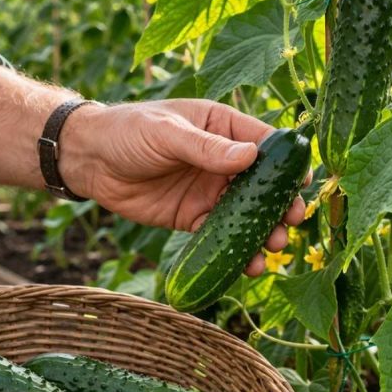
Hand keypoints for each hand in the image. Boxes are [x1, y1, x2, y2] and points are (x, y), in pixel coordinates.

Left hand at [62, 99, 308, 274]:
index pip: (265, 143)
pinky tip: (248, 264)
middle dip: (280, 203)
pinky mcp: (194, 217)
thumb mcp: (166, 134)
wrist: (88, 160)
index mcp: (222, 127)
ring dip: (263, 231)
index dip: (287, 163)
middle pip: (263, 184)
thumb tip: (250, 157)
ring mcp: (210, 191)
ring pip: (246, 214)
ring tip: (273, 247)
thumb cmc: (127, 131)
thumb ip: (206, 148)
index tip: (302, 182)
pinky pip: (221, 236)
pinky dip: (236, 251)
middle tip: (291, 221)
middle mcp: (222, 160)